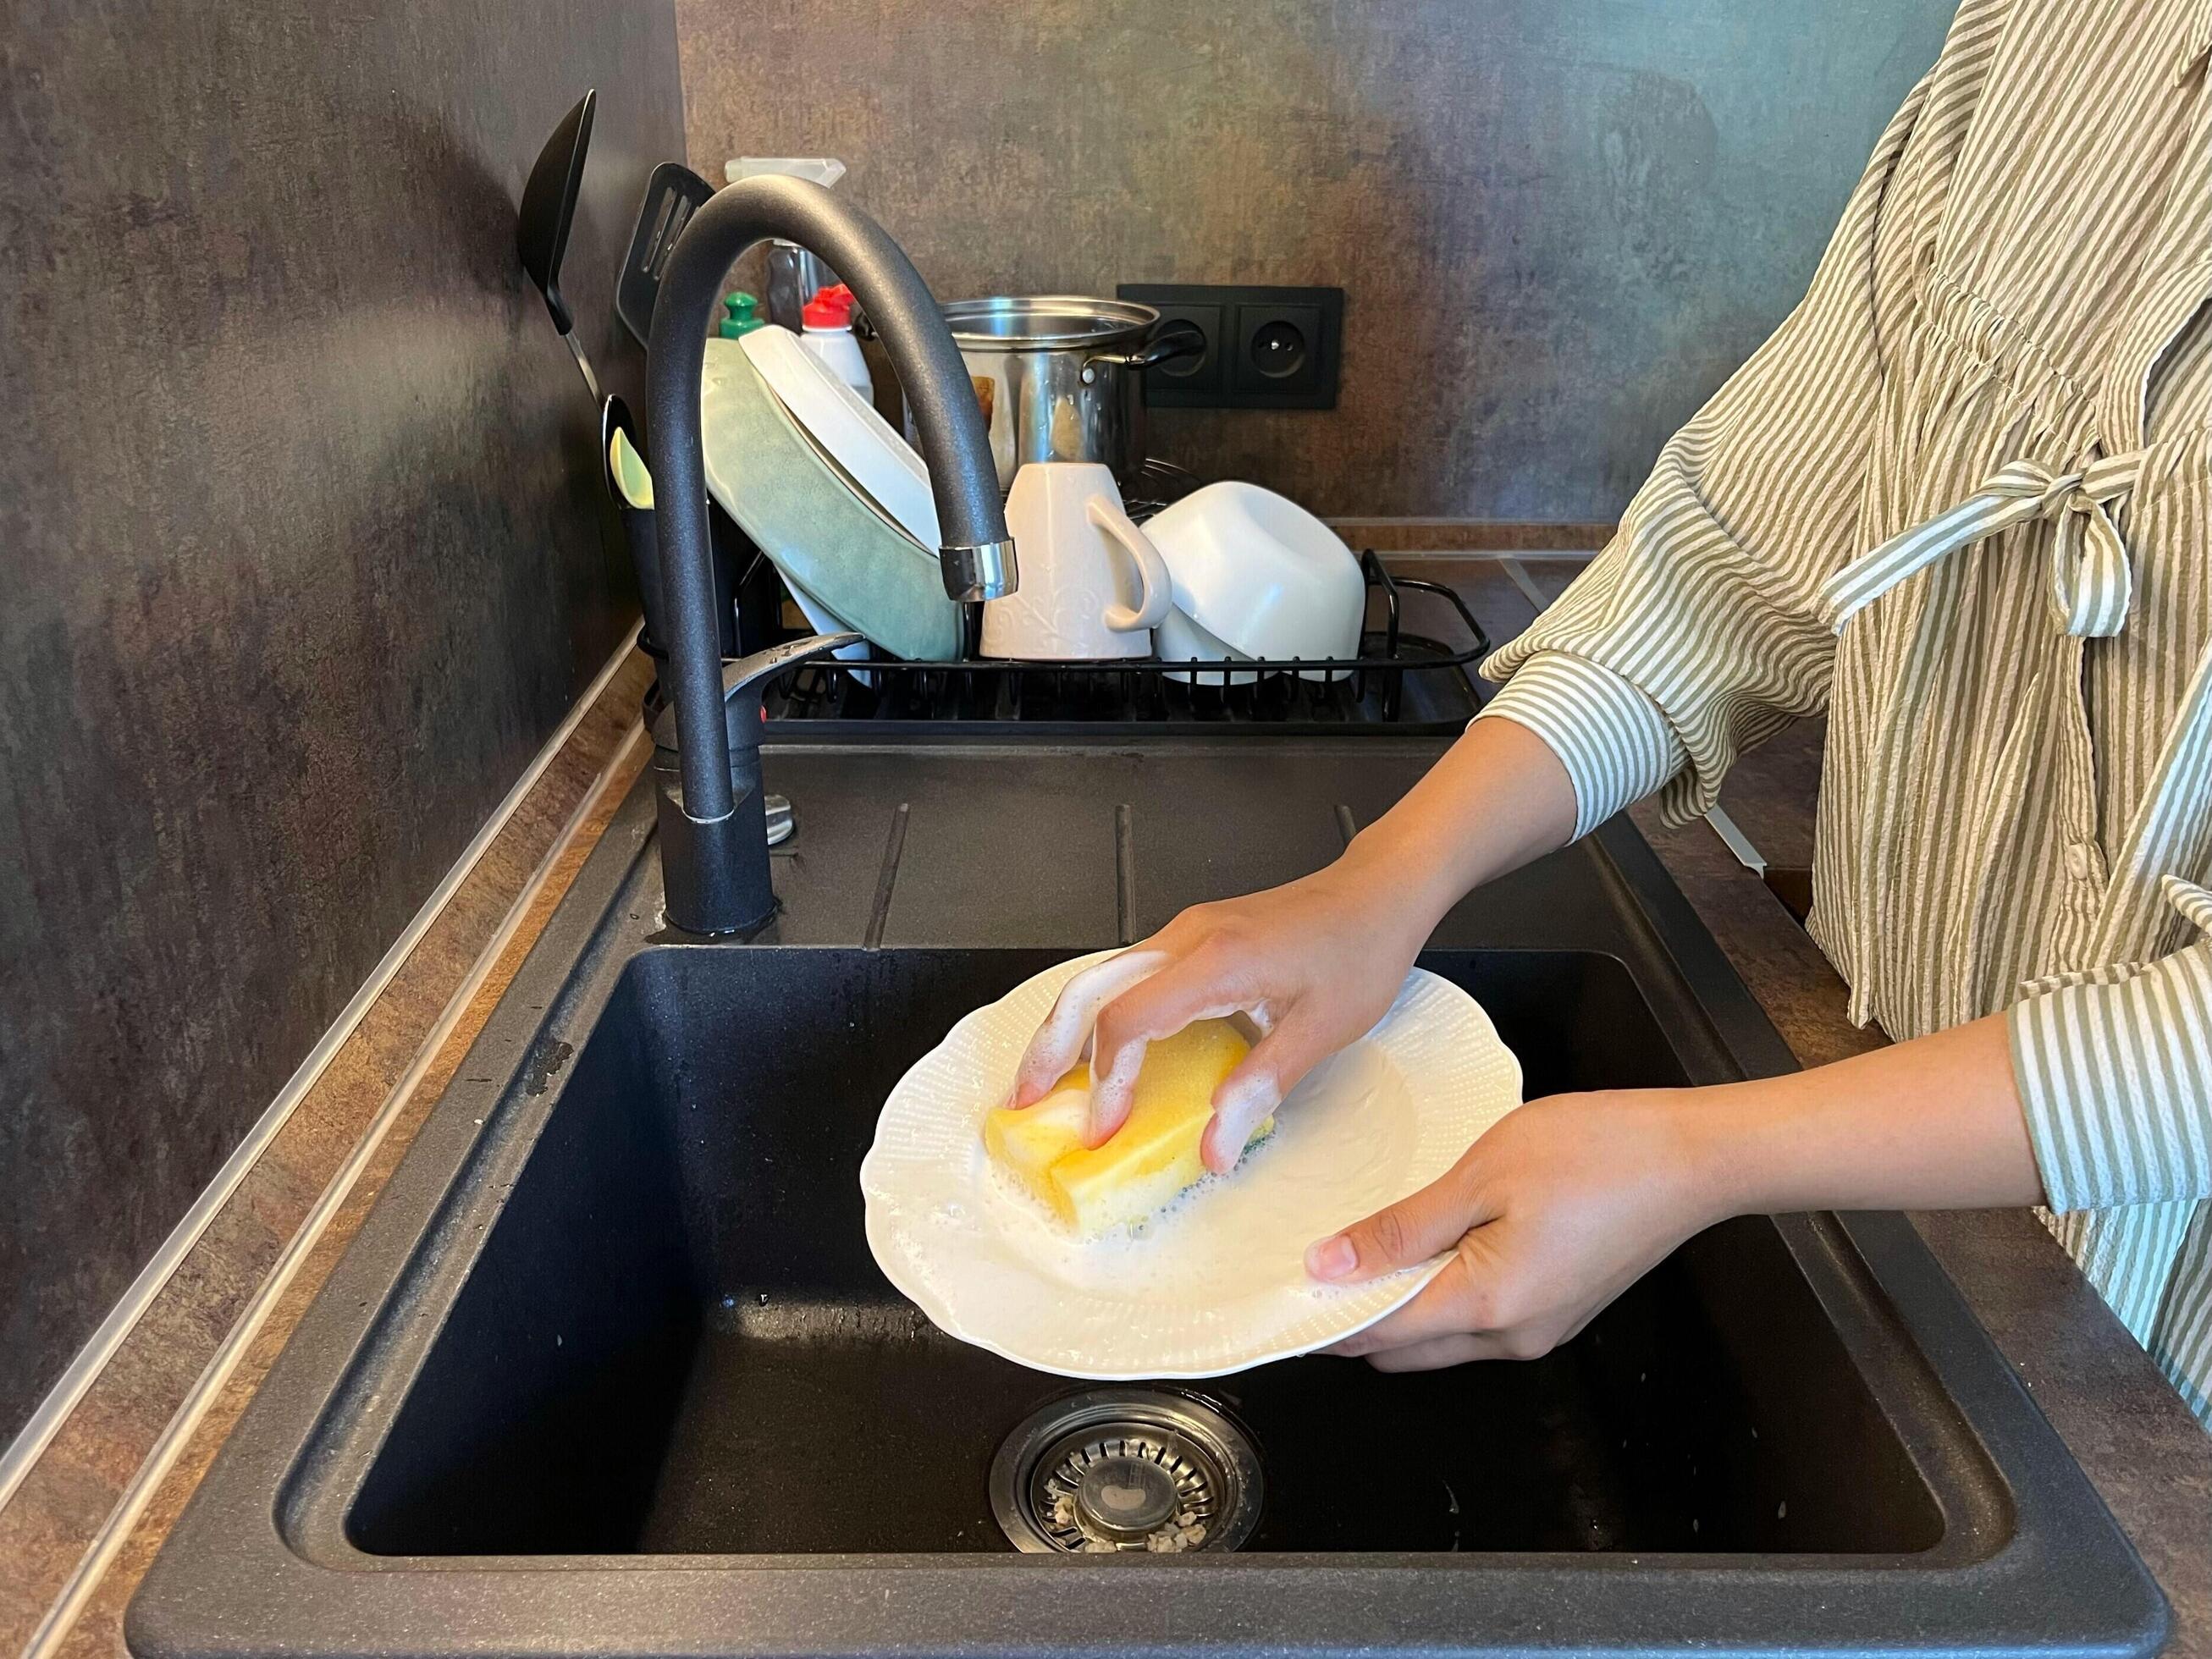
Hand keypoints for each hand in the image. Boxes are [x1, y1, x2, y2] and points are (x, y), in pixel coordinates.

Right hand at [1002, 716, 1581, 1170]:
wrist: (1378, 890)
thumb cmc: (1360, 951)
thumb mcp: (1323, 1030)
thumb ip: (1260, 1087)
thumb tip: (1212, 1150)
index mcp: (1213, 961)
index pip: (1127, 1021)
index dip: (1105, 1081)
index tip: (1102, 1131)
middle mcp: (1185, 939)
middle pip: (1090, 989)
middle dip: (1049, 1047)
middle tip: (1023, 1101)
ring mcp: (1185, 933)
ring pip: (1103, 978)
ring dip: (1069, 1029)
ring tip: (1049, 1081)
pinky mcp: (1194, 938)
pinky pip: (1130, 974)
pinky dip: (1103, 1014)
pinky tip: (1104, 1050)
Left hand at [1312, 1090, 1721, 1367]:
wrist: (1693, 1157)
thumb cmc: (1595, 1152)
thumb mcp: (1481, 1177)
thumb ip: (1400, 1229)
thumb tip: (1328, 1265)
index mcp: (1487, 1305)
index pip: (1377, 1335)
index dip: (1323, 1317)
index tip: (1280, 1292)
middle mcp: (1514, 1336)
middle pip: (1406, 1348)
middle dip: (1356, 1316)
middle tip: (1316, 1259)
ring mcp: (1542, 1326)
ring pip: (1444, 1335)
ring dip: (1401, 1302)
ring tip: (1368, 1241)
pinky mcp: (1561, 1306)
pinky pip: (1481, 1316)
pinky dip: (1443, 1291)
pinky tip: (1431, 1240)